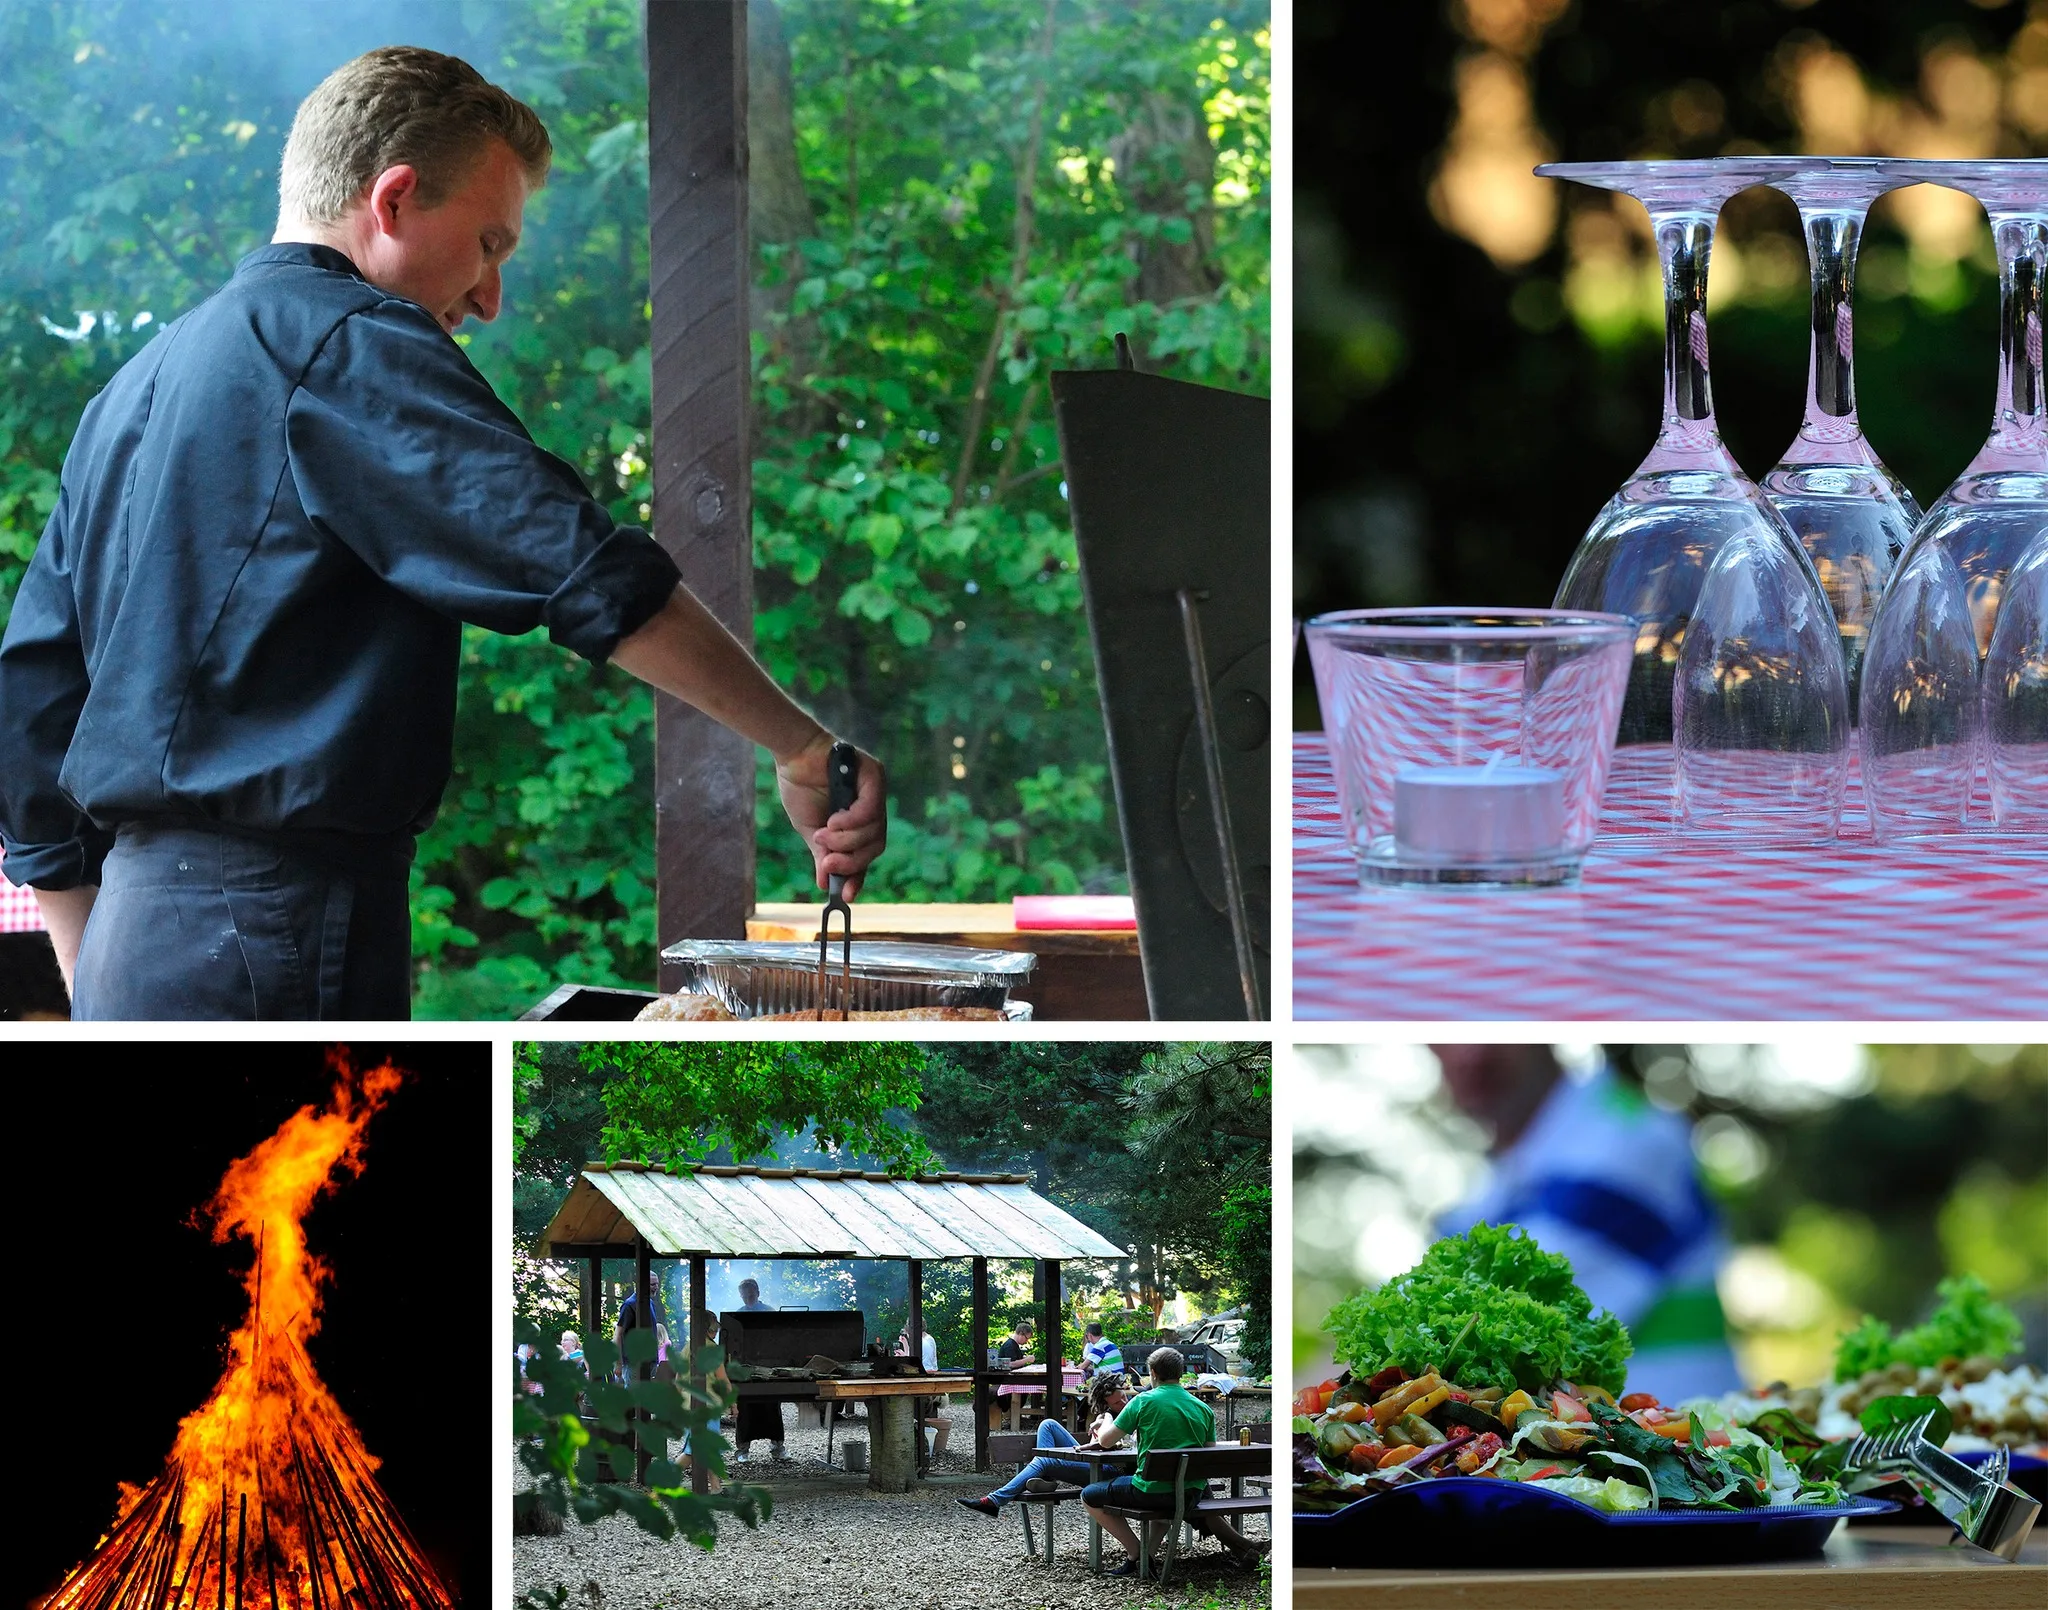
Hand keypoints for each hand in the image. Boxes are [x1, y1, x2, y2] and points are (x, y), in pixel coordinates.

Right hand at [776, 733, 886, 896]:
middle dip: (851, 860)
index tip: (845, 896)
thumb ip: (823, 854)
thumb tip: (823, 883)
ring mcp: (876, 792)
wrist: (792, 756)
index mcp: (859, 821)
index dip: (857, 875)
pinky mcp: (875, 776)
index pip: (867, 853)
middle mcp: (873, 807)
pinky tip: (833, 821)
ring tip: (822, 835)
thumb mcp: (811, 830)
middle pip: (875, 846)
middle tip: (828, 863)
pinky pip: (871, 810)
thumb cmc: (800, 787)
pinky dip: (852, 822)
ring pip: (874, 831)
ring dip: (846, 840)